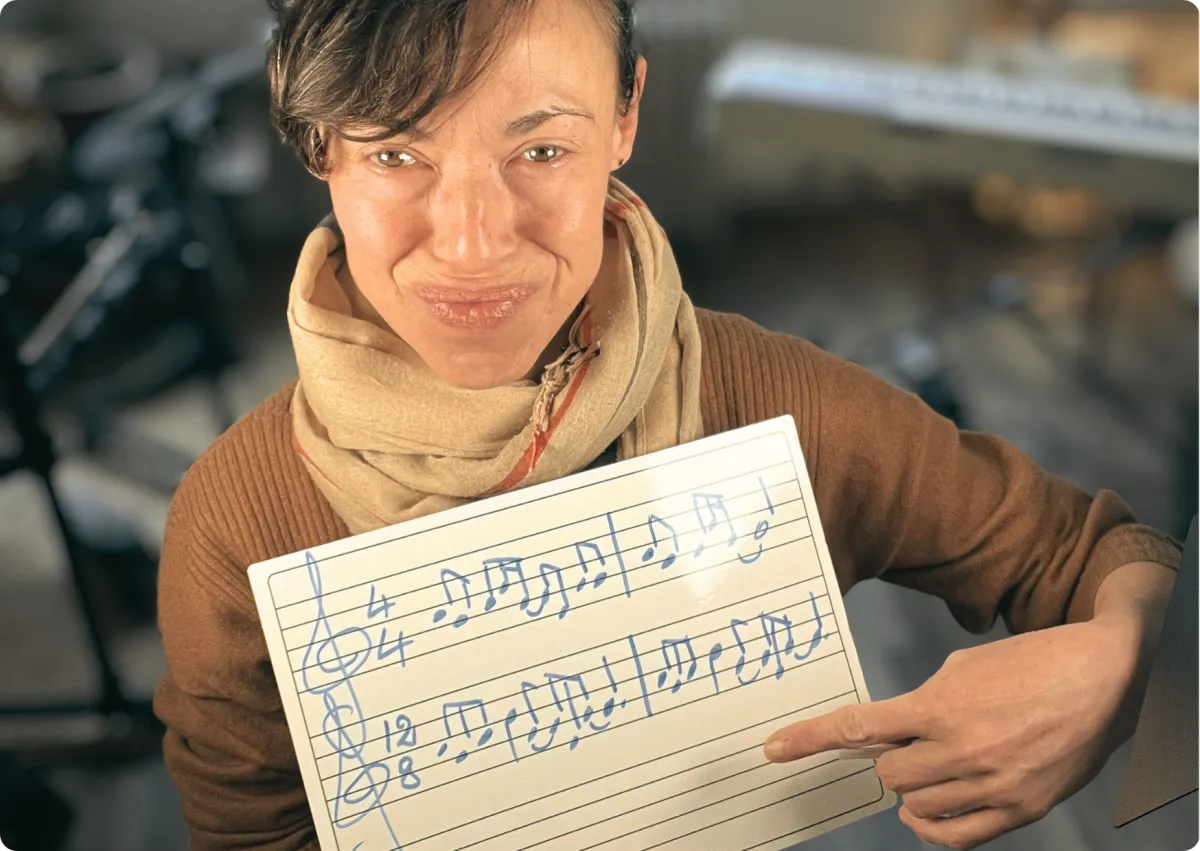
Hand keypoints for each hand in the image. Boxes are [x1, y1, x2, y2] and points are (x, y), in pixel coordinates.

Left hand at [762, 618, 1144, 849]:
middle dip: (888, 759)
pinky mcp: (1019, 809)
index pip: (858, 728)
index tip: (774, 748)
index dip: (810, 739)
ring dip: (914, 786)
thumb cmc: (1033, 664)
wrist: (1104, 678)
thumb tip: (892, 732)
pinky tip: (934, 806)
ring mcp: (991, 784)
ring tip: (939, 762)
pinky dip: (933, 824)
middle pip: (887, 774)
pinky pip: (954, 836)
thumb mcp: (963, 668)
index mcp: (942, 706)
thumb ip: (922, 703)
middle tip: (909, 742)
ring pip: (915, 804)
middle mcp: (962, 750)